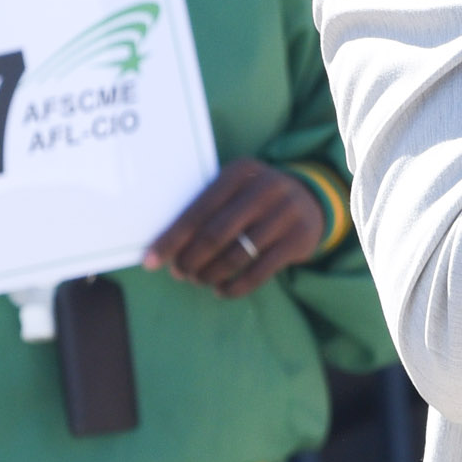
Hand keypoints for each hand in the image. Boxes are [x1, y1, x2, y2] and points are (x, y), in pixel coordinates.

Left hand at [145, 160, 327, 299]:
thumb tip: (164, 247)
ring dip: (210, 275)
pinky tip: (222, 289)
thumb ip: (206, 210)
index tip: (151, 261)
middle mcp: (265, 188)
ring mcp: (285, 213)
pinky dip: (234, 287)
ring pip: (236, 256)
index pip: (198, 210)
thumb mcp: (235, 190)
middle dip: (190, 260)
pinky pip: (259, 272)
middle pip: (215, 235)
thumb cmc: (255, 200)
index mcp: (240, 172)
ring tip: (199, 279)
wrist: (311, 201)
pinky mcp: (299, 239)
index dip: (171, 239)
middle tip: (179, 273)